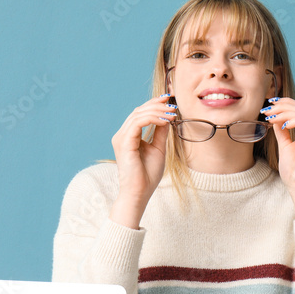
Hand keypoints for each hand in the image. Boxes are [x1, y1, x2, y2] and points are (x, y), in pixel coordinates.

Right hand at [109, 94, 174, 227]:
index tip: (169, 100)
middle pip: (139, 111)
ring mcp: (121, 138)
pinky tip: (165, 121)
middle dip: (157, 104)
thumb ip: (160, 132)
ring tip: (172, 113)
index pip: (140, 113)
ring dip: (157, 111)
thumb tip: (167, 117)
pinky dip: (152, 118)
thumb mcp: (158, 148)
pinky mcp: (124, 143)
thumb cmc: (147, 175)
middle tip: (173, 104)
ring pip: (138, 114)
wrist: (140, 193)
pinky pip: (137, 123)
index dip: (154, 104)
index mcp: (129, 136)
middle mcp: (122, 135)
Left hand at [263, 97, 294, 220]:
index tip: (268, 105)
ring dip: (285, 112)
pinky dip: (294, 120)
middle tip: (267, 110)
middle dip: (282, 106)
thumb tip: (275, 119)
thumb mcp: (284, 148)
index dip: (285, 104)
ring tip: (271, 117)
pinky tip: (283, 125)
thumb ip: (282, 133)